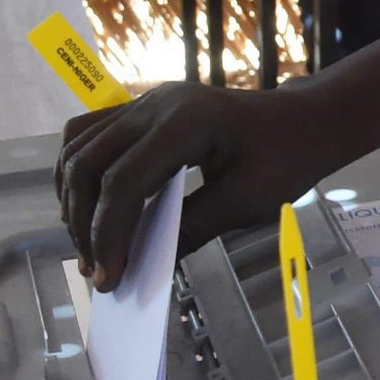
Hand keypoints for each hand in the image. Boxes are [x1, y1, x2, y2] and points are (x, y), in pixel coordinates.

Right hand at [57, 83, 356, 288]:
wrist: (306, 121)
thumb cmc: (287, 158)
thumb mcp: (245, 202)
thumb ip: (191, 230)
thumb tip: (141, 268)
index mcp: (185, 122)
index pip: (123, 181)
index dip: (108, 234)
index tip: (110, 278)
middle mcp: (155, 104)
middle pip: (88, 163)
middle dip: (83, 221)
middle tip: (99, 270)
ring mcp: (146, 102)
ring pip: (79, 146)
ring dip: (74, 197)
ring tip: (90, 245)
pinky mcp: (144, 109)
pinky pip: (91, 135)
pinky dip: (81, 173)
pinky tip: (91, 208)